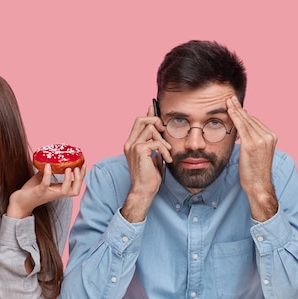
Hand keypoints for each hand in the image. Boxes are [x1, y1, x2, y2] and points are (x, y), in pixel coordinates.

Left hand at [6, 163, 85, 218]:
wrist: (19, 202)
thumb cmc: (31, 191)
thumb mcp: (42, 178)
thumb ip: (48, 171)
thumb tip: (52, 159)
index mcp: (59, 190)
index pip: (76, 185)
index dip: (82, 176)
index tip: (84, 164)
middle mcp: (57, 193)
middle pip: (76, 190)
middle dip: (80, 179)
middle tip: (78, 168)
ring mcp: (48, 193)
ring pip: (65, 191)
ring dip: (69, 179)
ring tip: (68, 169)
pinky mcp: (39, 192)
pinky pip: (46, 184)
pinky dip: (48, 175)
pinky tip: (48, 166)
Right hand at [121, 105, 172, 222]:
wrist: (143, 191)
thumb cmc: (149, 177)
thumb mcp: (153, 157)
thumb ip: (154, 145)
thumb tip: (160, 135)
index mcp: (131, 143)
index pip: (138, 122)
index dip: (147, 114)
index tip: (153, 107)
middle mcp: (129, 143)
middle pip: (141, 119)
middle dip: (155, 121)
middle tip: (164, 131)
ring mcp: (133, 146)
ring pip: (150, 128)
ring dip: (163, 140)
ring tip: (167, 152)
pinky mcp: (139, 150)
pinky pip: (156, 142)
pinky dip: (165, 149)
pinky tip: (166, 159)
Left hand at [227, 96, 278, 221]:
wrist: (258, 185)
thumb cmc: (254, 170)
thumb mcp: (256, 152)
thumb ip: (252, 138)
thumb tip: (241, 128)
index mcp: (271, 137)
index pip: (255, 121)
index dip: (244, 113)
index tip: (235, 104)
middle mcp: (269, 136)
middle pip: (251, 118)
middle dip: (239, 108)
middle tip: (229, 98)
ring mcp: (262, 140)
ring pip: (246, 121)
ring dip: (236, 110)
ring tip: (227, 102)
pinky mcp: (252, 144)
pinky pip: (241, 127)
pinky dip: (234, 117)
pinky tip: (228, 111)